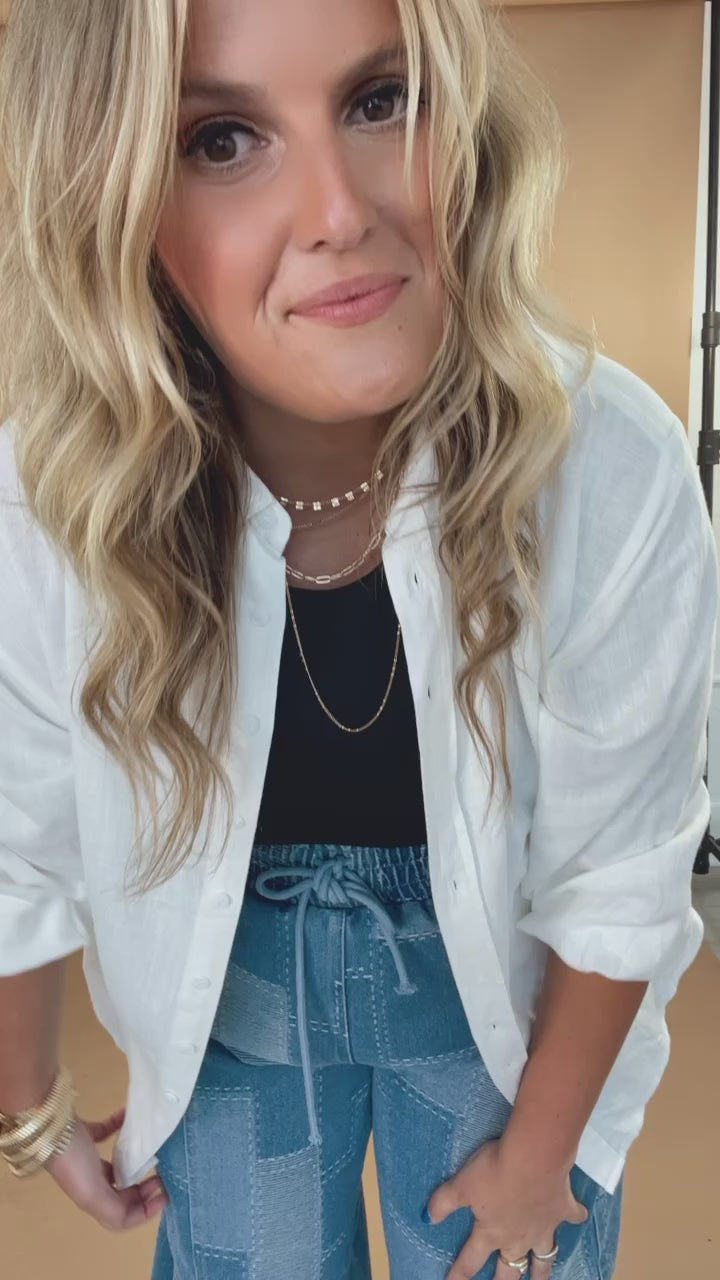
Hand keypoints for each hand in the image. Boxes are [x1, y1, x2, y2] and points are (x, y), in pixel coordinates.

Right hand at [43, 1107, 168, 1230]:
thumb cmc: (73, 1163)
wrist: (49, 1128)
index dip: (144, 1212)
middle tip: (163, 1175)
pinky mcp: (85, 1134)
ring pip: (117, 1165)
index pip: (121, 1216)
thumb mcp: (92, 1195)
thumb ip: (113, 1211)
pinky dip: (121, 1126)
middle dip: (144, 1189)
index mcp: (93, 1198)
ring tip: (154, 1152)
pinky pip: (108, 1131)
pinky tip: (131, 1117)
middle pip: (122, 1193)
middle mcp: (90, 1180)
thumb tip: (136, 1216)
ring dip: (136, 1162)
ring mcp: (87, 1157)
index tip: (165, 1195)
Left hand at [424, 1137, 587, 1279]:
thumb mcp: (461, 1184)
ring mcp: (543, 1226)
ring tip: (541, 1279)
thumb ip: (443, 1202)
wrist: (534, 1157)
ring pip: (545, 1257)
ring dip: (542, 1269)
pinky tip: (579, 1216)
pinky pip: (573, 1216)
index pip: (471, 1260)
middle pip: (511, 1269)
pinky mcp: (563, 1209)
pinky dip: (576, 1217)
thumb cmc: (494, 1170)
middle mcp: (518, 1237)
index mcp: (491, 1232)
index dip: (459, 1274)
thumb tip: (426, 1218)